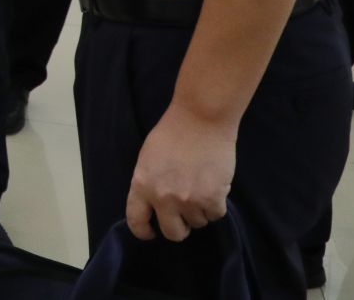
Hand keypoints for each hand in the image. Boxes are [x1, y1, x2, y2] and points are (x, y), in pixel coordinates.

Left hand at [125, 104, 235, 241]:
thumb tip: (156, 204)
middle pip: (173, 233)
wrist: (200, 119)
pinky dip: (217, 204)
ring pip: (198, 222)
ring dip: (200, 210)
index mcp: (141, 185)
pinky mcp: (212, 198)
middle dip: (180, 227)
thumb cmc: (172, 133)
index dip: (144, 231)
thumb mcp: (148, 159)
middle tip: (185, 216)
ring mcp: (188, 200)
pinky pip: (216, 215)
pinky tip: (214, 185)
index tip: (152, 232)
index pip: (136, 220)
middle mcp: (162, 197)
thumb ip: (150, 183)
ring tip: (201, 186)